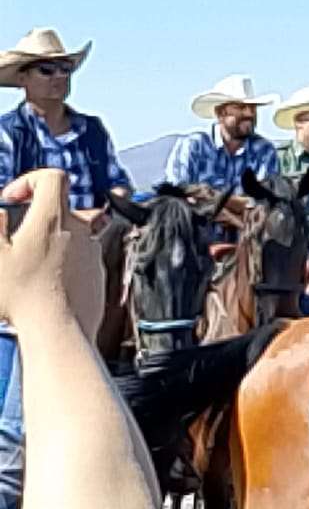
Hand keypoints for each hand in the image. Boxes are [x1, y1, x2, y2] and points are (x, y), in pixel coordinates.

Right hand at [0, 170, 105, 333]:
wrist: (58, 330)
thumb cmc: (22, 294)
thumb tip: (2, 212)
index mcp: (53, 218)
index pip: (53, 177)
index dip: (30, 180)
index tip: (12, 198)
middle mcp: (80, 230)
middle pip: (65, 206)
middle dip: (40, 214)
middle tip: (19, 235)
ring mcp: (92, 252)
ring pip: (76, 233)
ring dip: (54, 239)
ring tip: (31, 261)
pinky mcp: (98, 274)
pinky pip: (83, 257)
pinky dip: (66, 261)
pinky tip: (48, 280)